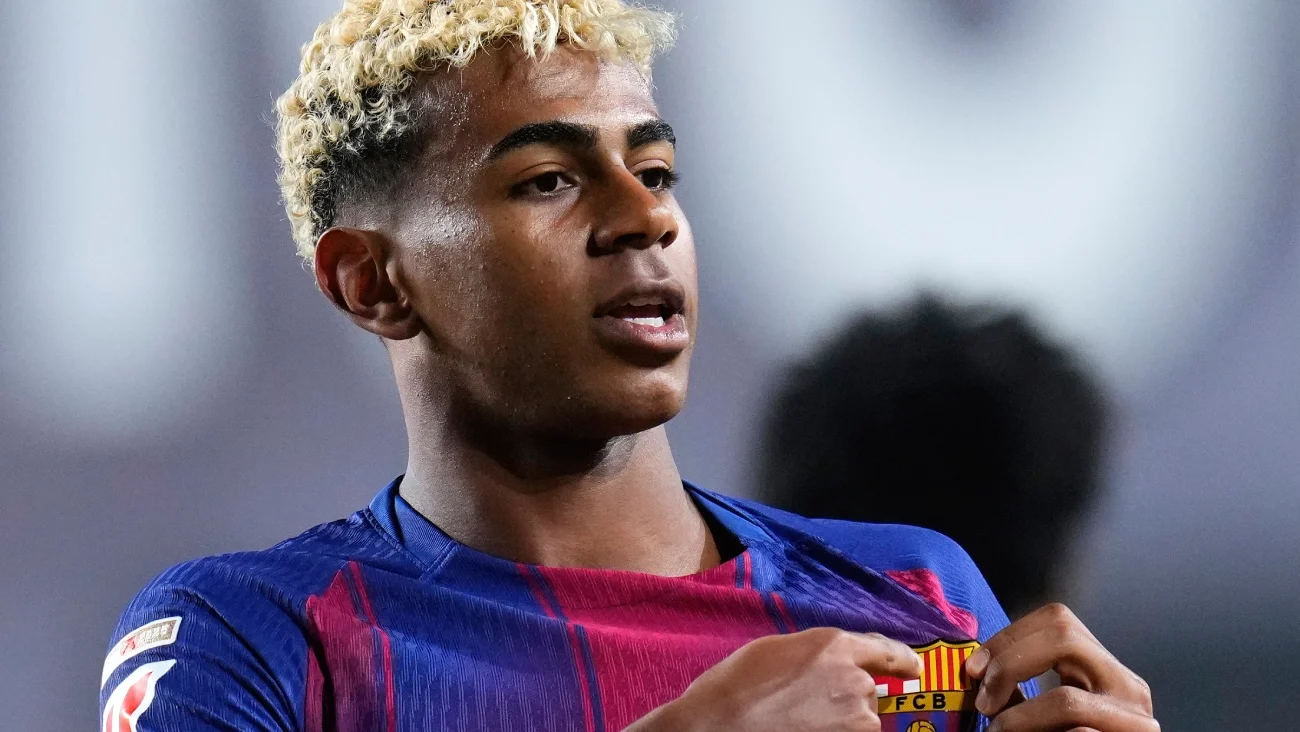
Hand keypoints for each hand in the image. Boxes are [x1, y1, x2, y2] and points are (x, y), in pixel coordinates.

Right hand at [627, 628, 922, 731]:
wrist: (719, 725)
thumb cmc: (736, 685)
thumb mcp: (778, 649)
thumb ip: (816, 653)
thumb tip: (831, 663)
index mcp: (835, 645)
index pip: (886, 650)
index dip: (902, 660)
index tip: (913, 668)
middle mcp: (854, 678)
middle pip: (869, 689)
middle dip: (849, 697)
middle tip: (809, 704)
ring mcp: (855, 718)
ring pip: (861, 720)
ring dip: (843, 721)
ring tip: (801, 721)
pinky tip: (804, 730)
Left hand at [965, 603, 1157, 731]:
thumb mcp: (1044, 712)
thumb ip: (1019, 689)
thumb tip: (977, 669)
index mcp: (1104, 669)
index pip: (1058, 620)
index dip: (1008, 637)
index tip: (974, 669)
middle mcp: (1128, 687)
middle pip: (1065, 637)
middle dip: (1010, 664)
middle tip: (984, 702)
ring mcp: (1136, 723)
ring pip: (1067, 702)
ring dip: (1017, 720)